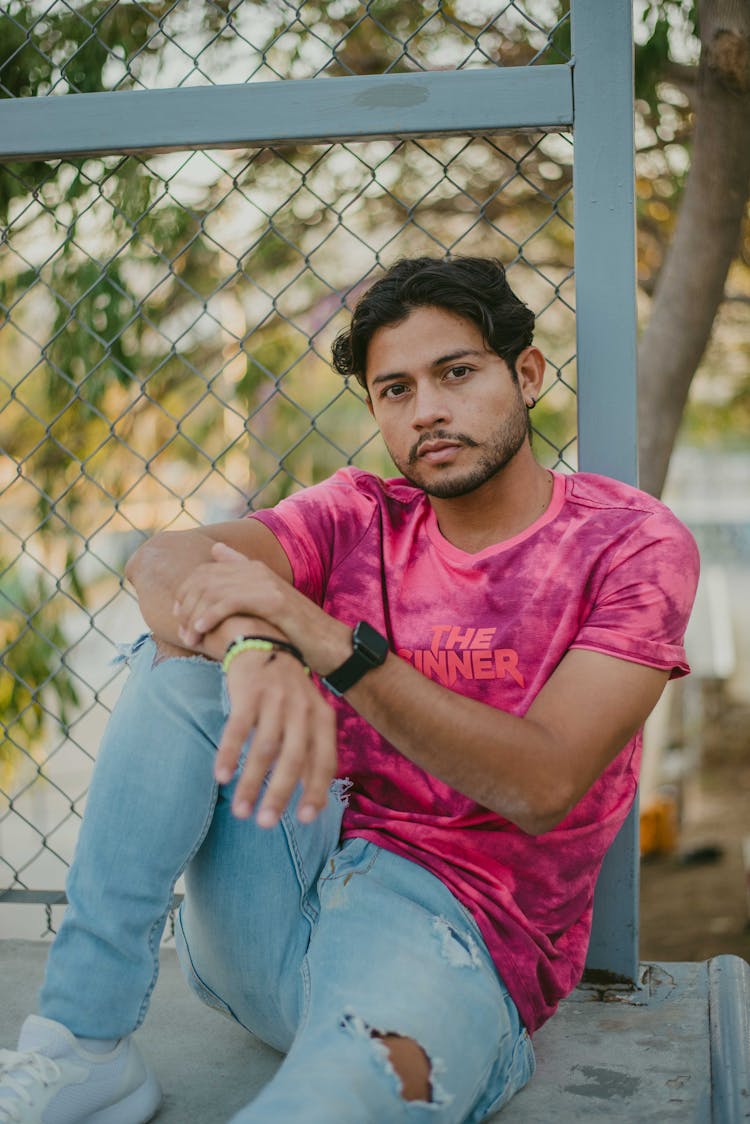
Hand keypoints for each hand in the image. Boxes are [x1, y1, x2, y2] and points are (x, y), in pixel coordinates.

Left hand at [173, 542, 286, 648]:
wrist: (329, 644)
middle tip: (182, 632)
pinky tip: (201, 631)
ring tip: (190, 639)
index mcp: (253, 567)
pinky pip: (229, 602)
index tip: (178, 616)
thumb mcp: (265, 602)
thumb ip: (241, 580)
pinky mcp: (272, 600)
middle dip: (186, 606)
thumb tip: (216, 550)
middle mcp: (257, 570)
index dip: (185, 591)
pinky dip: (210, 616)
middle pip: (204, 579)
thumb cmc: (295, 630)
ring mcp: (265, 583)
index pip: (205, 570)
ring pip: (212, 591)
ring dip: (194, 616)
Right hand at [217, 645, 337, 826]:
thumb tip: (311, 798)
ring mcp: (276, 699)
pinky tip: (221, 776)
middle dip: (279, 795)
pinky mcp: (249, 692)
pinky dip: (230, 753)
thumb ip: (310, 752)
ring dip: (251, 783)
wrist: (264, 643)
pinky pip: (238, 728)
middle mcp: (303, 708)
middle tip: (265, 824)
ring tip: (240, 812)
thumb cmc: (287, 692)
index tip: (306, 819)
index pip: (325, 761)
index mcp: (322, 718)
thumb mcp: (308, 717)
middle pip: (293, 759)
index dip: (316, 790)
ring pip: (265, 748)